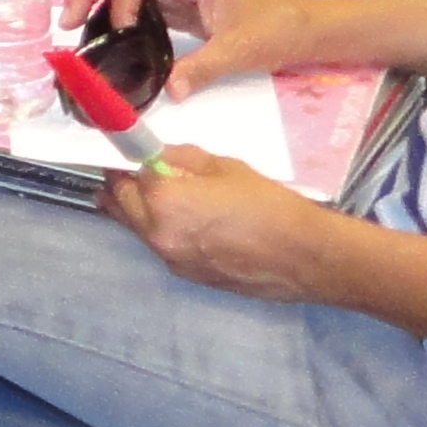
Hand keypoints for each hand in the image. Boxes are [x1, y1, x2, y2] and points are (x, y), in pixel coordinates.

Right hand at [66, 0, 330, 99]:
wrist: (304, 28)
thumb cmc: (276, 29)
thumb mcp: (239, 51)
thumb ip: (202, 69)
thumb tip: (168, 93)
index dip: (119, 1)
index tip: (121, 32)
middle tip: (67, 22)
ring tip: (75, 26)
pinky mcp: (177, 4)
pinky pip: (135, 0)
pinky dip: (113, 12)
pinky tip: (106, 34)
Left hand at [102, 146, 344, 304]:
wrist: (306, 257)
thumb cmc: (269, 205)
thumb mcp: (223, 166)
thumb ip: (180, 158)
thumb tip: (157, 156)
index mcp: (163, 200)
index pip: (126, 173)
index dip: (125, 159)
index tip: (125, 151)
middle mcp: (157, 233)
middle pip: (120, 203)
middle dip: (122, 185)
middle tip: (134, 171)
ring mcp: (170, 259)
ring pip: (136, 227)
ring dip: (137, 209)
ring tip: (155, 194)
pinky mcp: (185, 275)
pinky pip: (160, 245)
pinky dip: (160, 229)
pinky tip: (182, 221)